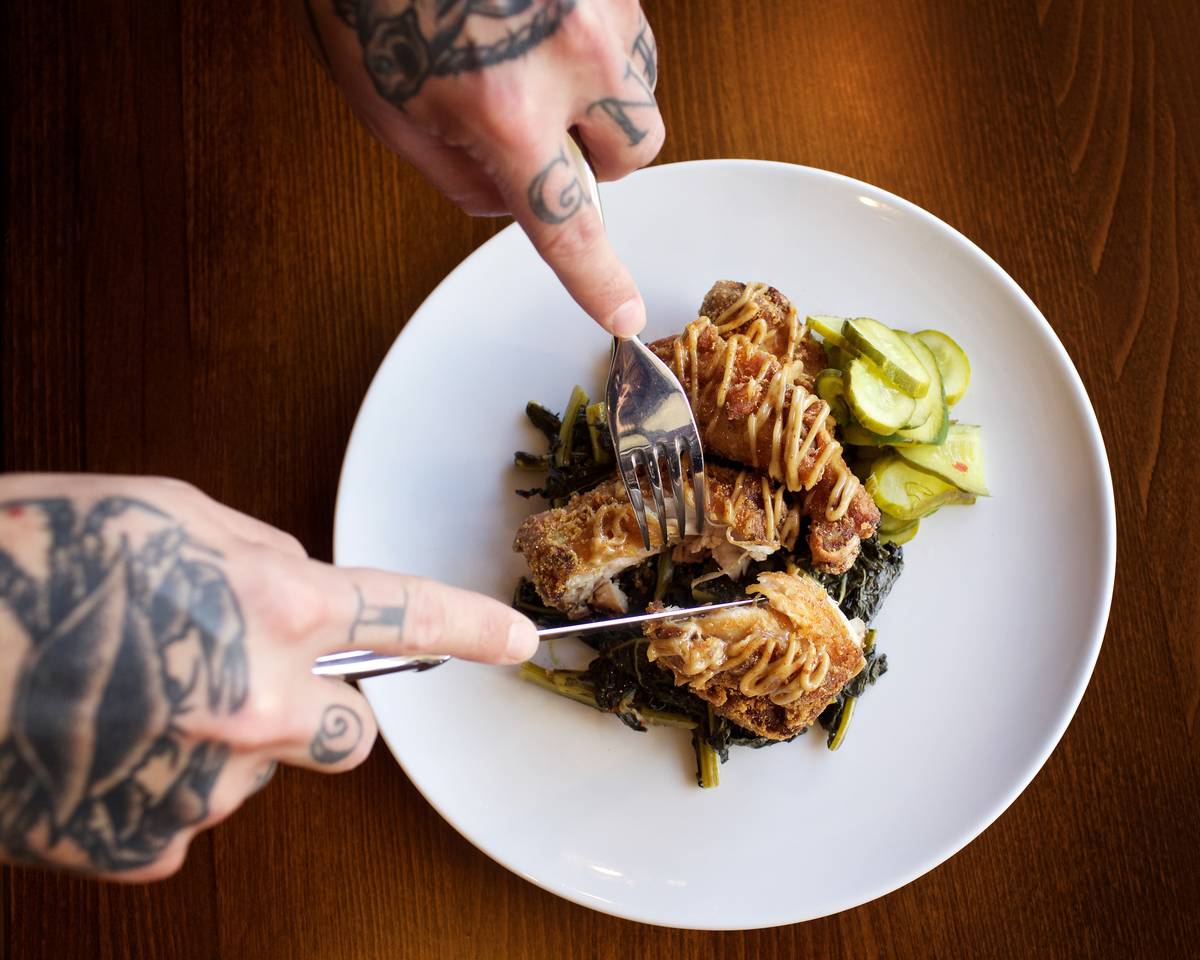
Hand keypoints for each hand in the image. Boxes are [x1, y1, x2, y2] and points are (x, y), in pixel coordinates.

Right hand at [0, 473, 537, 879]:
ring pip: (255, 773)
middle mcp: (256, 703)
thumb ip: (253, 551)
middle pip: (347, 729)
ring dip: (216, 743)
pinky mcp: (140, 844)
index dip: (471, 625)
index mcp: (268, 603)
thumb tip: (295, 579)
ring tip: (123, 698)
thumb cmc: (26, 559)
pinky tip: (96, 745)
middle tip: (236, 679)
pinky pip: (182, 818)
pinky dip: (154, 787)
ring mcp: (201, 786)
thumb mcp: (159, 514)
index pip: (404, 612)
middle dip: (315, 709)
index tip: (520, 640)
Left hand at [301, 0, 662, 336]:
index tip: (624, 315)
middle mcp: (572, 55)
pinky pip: (630, 28)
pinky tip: (540, 20)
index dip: (598, 280)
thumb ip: (452, 173)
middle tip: (546, 133)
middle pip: (637, 153)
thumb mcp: (381, 102)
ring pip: (642, 85)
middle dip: (598, 157)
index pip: (571, 225)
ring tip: (534, 61)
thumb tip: (506, 202)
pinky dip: (595, 43)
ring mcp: (601, 1)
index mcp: (505, 107)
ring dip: (603, 96)